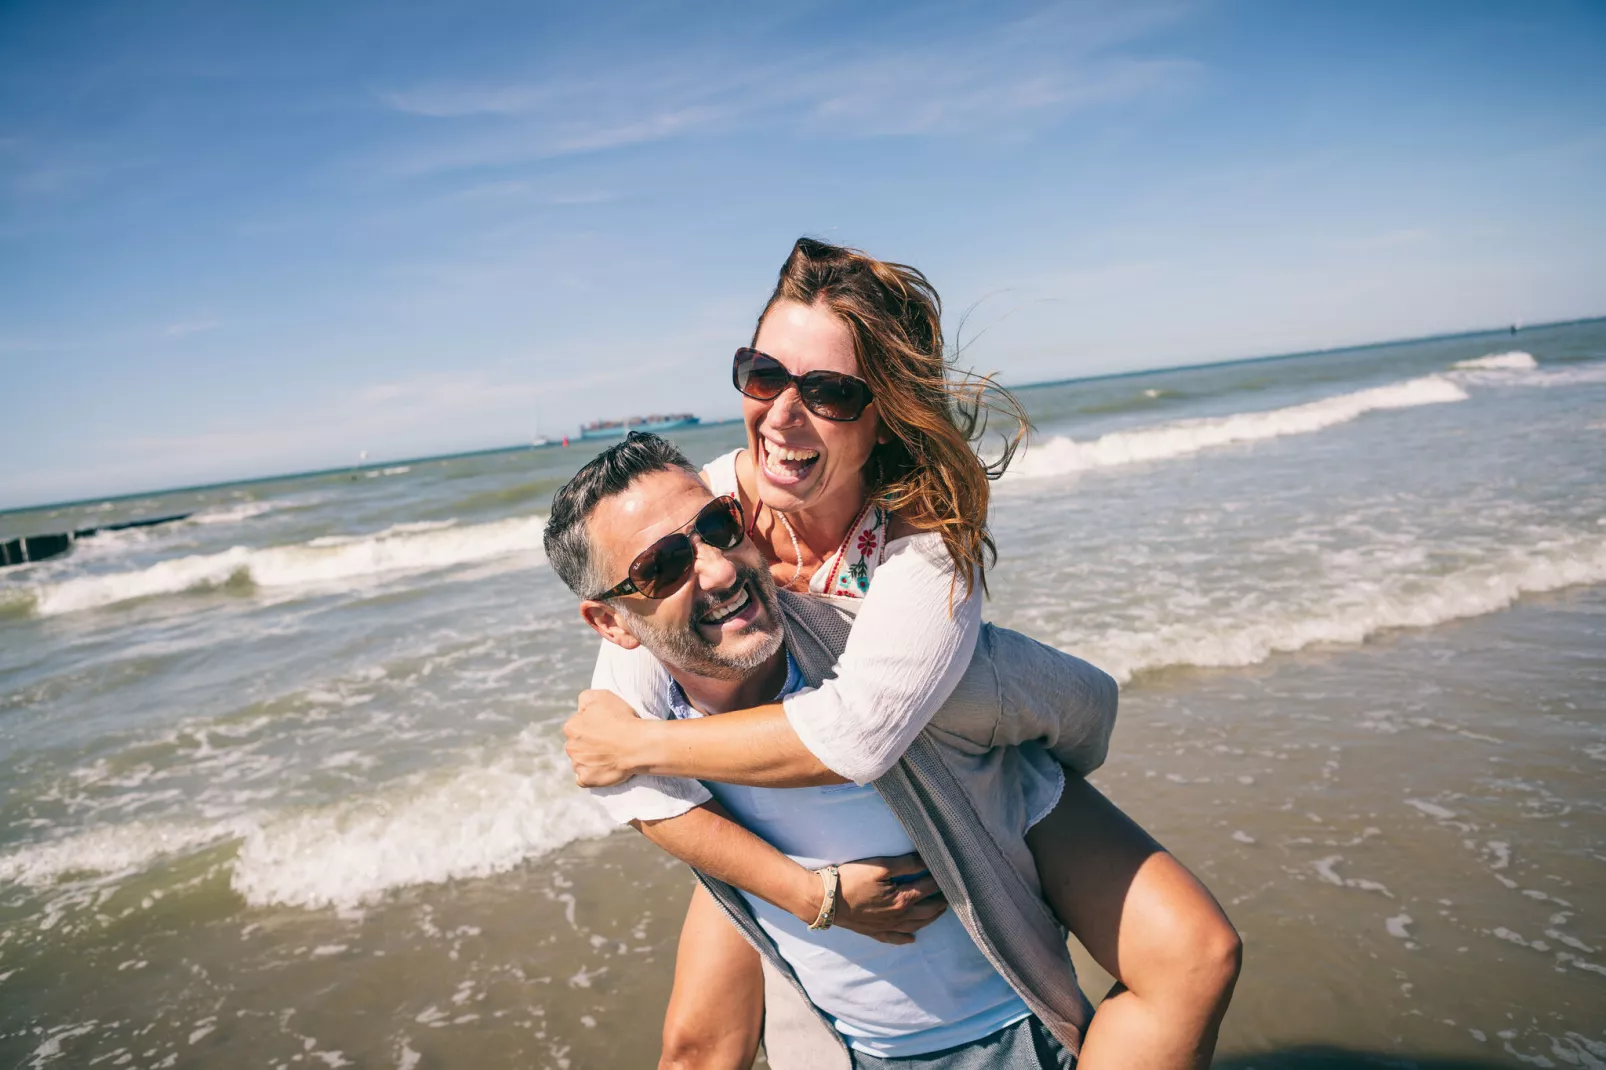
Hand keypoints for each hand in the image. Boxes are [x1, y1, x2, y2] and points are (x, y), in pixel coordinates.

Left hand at [564, 689, 649, 786]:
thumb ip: (584, 698)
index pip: (576, 725)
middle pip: (576, 744)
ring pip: (579, 761)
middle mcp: (570, 746)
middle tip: (608, 742)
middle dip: (588, 743)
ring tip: (609, 756)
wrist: (638, 745)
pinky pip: (583, 778)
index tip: (605, 728)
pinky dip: (591, 775)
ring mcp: (577, 764)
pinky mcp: (586, 779)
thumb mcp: (602, 695)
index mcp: (571, 726)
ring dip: (589, 759)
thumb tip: (580, 708)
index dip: (591, 726)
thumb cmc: (622, 719)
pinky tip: (603, 769)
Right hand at [829, 853, 946, 945]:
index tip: (951, 874)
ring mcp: (887, 927)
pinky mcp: (875, 933)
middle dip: (941, 902)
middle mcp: (900, 917)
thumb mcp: (880, 866)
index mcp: (903, 899)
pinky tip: (912, 939)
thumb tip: (927, 860)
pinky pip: (895, 939)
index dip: (940, 880)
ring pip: (916, 925)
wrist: (826, 901)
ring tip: (939, 911)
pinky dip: (906, 939)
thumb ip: (906, 864)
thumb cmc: (852, 880)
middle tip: (951, 894)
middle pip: (927, 911)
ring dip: (930, 919)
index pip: (928, 888)